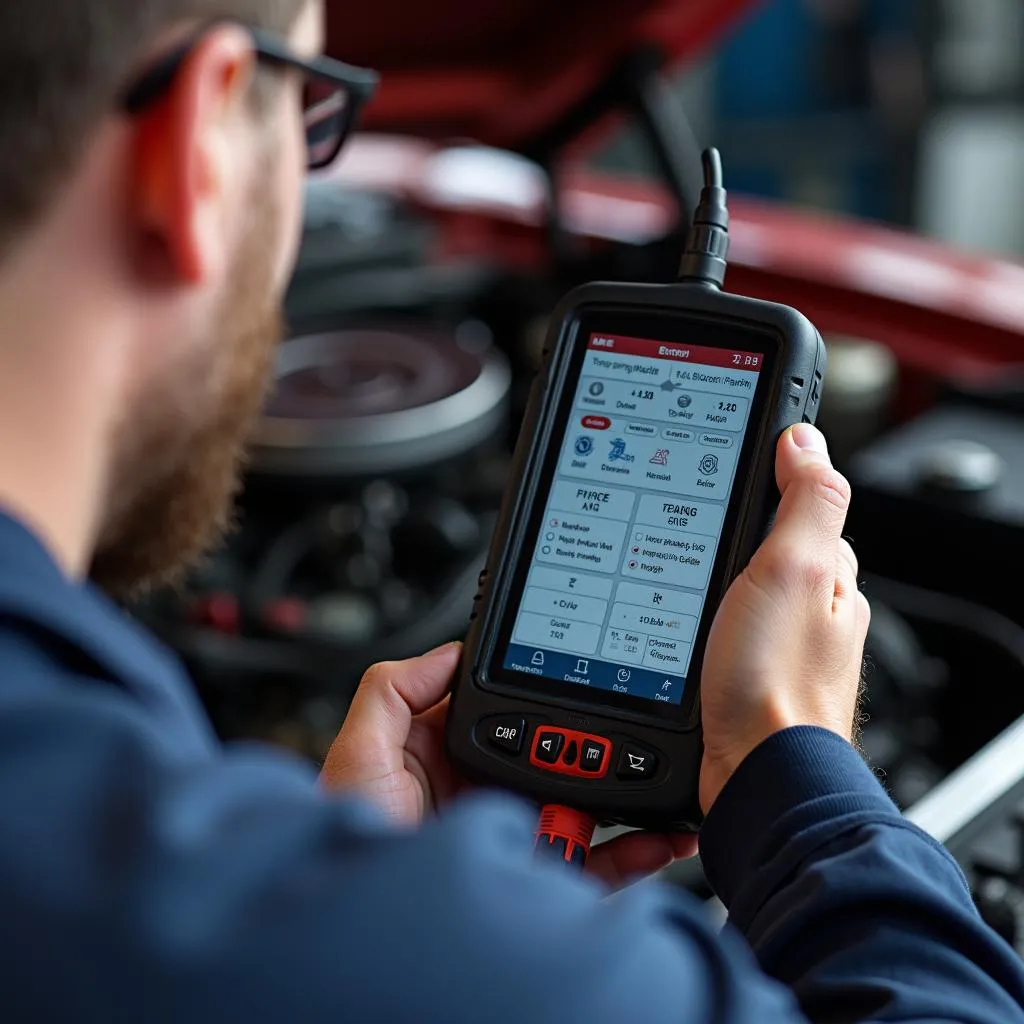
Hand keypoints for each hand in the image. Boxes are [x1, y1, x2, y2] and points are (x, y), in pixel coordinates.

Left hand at [320, 644, 695, 887]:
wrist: (368, 936)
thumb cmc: (354, 847)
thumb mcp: (360, 753)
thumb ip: (394, 691)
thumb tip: (452, 654)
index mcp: (448, 761)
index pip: (508, 717)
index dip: (545, 702)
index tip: (582, 690)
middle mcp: (486, 798)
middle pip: (556, 762)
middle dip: (597, 753)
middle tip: (629, 746)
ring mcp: (514, 841)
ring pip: (583, 811)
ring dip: (628, 800)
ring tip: (661, 792)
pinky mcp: (535, 882)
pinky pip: (594, 864)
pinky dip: (634, 853)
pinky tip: (659, 839)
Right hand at [699, 423, 869, 813]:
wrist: (756, 774)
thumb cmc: (778, 685)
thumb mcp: (795, 570)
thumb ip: (806, 502)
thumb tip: (804, 441)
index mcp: (831, 580)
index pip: (803, 510)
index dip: (767, 486)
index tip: (725, 470)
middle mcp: (812, 614)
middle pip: (768, 552)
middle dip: (735, 541)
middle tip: (690, 534)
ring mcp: (779, 647)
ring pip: (741, 592)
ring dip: (713, 583)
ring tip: (677, 578)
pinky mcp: (747, 677)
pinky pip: (724, 629)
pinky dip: (703, 620)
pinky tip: (682, 626)